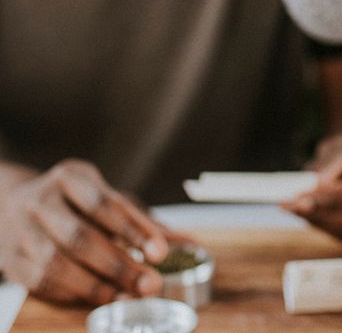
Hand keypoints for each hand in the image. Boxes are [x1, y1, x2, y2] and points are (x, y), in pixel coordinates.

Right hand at [0, 159, 171, 305]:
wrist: (10, 205)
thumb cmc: (71, 203)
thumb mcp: (102, 197)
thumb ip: (139, 220)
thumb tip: (188, 240)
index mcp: (69, 177)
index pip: (104, 204)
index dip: (133, 230)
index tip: (160, 252)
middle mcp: (42, 201)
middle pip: (81, 237)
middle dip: (119, 264)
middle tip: (151, 284)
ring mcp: (23, 231)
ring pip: (58, 264)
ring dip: (97, 286)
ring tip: (128, 296)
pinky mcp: (12, 260)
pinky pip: (42, 283)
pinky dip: (72, 293)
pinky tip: (98, 299)